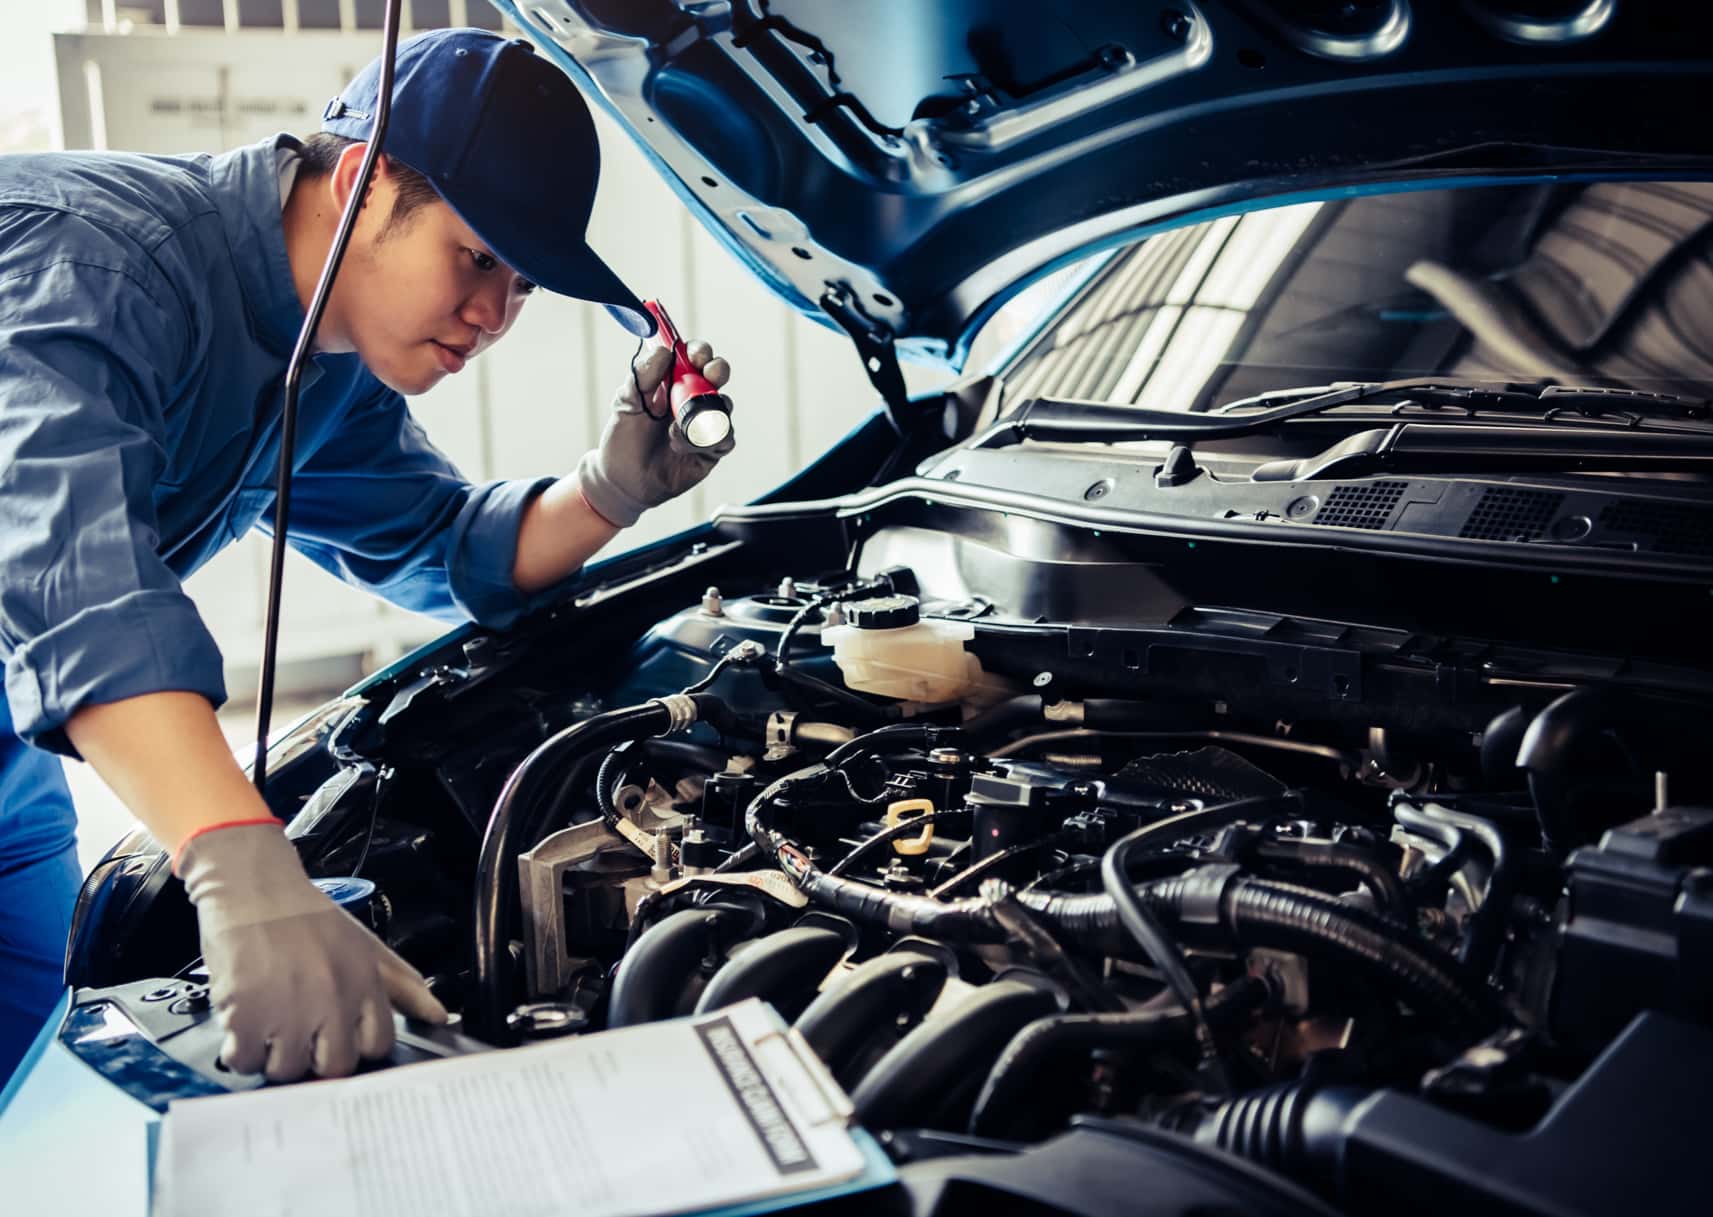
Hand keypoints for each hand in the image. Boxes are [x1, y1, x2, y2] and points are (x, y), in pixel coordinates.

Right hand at [176, 822, 446, 1080]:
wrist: (251, 886)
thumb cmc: (306, 916)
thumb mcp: (364, 945)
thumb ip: (403, 986)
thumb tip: (440, 1016)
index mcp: (365, 983)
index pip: (377, 1045)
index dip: (356, 1044)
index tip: (337, 1034)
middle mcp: (332, 1000)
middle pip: (334, 1065)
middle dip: (315, 1057)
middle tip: (297, 1031)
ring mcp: (288, 1011)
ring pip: (286, 1069)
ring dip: (273, 1054)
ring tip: (267, 1020)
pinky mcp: (243, 1015)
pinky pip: (243, 1061)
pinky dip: (239, 1050)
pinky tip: (242, 1023)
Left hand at [574, 339, 735, 527]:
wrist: (623, 481)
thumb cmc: (623, 439)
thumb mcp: (626, 403)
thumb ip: (642, 376)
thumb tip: (663, 351)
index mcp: (673, 382)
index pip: (694, 357)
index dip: (699, 351)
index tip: (695, 354)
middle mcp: (693, 400)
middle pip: (718, 376)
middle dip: (718, 369)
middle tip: (710, 374)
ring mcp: (705, 424)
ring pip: (724, 406)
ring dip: (706, 412)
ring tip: (675, 430)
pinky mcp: (711, 449)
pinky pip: (725, 438)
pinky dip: (708, 439)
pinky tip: (682, 446)